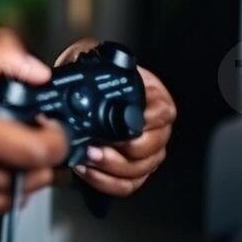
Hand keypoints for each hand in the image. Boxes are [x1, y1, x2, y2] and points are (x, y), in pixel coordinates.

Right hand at [0, 29, 70, 228]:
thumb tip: (40, 73)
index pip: (39, 151)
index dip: (57, 136)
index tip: (48, 121)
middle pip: (37, 175)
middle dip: (42, 153)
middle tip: (28, 130)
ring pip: (21, 194)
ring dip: (23, 171)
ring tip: (0, 144)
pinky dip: (0, 186)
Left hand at [53, 39, 175, 197]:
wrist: (78, 98)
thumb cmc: (91, 77)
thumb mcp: (91, 58)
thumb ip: (90, 55)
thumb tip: (84, 59)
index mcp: (154, 98)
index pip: (163, 113)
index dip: (146, 121)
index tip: (125, 123)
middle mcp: (156, 127)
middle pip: (153, 147)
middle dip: (124, 150)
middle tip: (96, 145)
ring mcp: (147, 152)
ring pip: (140, 170)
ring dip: (111, 168)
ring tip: (88, 157)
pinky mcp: (133, 172)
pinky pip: (126, 185)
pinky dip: (105, 182)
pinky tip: (86, 170)